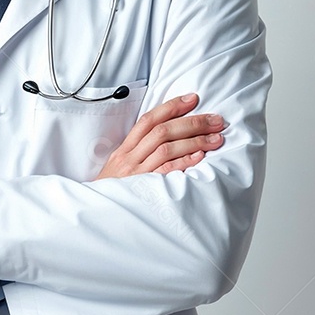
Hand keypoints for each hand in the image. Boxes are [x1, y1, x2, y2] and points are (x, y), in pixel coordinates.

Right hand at [93, 92, 224, 179]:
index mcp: (124, 149)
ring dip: (195, 140)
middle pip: (162, 131)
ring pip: (166, 148)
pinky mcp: (144, 189)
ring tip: (216, 139)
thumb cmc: (113, 192)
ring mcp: (136, 173)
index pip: (149, 120)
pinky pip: (166, 172)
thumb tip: (168, 136)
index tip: (193, 99)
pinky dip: (184, 162)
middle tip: (215, 120)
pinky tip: (200, 156)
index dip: (171, 107)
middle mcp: (129, 158)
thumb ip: (139, 152)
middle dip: (192, 122)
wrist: (98, 215)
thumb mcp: (119, 167)